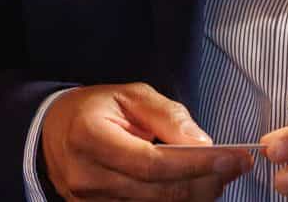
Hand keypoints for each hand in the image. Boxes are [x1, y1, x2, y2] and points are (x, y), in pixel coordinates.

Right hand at [40, 83, 251, 199]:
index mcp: (90, 137)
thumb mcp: (130, 95)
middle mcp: (87, 177)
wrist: (53, 134)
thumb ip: (167, 116)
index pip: (152, 162)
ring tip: (218, 178)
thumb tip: (203, 143)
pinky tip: (194, 191)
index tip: (232, 157)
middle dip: (204, 183)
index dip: (196, 164)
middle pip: (157, 193)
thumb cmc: (95, 109)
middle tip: (234, 168)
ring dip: (194, 197)